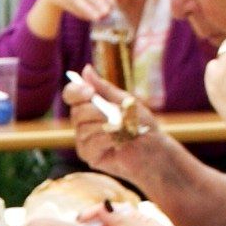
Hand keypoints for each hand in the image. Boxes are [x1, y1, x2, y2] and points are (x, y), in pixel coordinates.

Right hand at [64, 70, 173, 185]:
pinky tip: (118, 142)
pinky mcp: (89, 156)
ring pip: (83, 128)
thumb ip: (104, 88)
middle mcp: (83, 122)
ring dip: (106, 126)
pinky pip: (90, 143)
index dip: (76, 90)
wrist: (154, 150)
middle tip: (117, 114)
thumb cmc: (141, 125)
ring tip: (123, 129)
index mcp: (89, 105)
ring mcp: (84, 140)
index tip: (90, 91)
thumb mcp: (124, 101)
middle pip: (77, 112)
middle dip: (98, 111)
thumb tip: (86, 69)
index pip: (71, 94)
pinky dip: (106, 139)